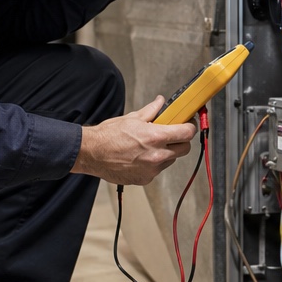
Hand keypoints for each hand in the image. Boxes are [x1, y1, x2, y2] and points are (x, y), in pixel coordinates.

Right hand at [71, 96, 197, 184]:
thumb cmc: (109, 135)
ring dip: (166, 153)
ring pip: (170, 160)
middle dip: (180, 141)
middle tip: (172, 134)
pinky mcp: (144, 179)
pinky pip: (157, 170)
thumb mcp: (132, 118)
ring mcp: (152, 170)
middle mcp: (157, 155)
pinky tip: (141, 156)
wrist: (92, 153)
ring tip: (150, 146)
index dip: (189, 127)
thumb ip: (151, 111)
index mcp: (156, 137)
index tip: (187, 124)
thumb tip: (161, 102)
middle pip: (184, 149)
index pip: (187, 133)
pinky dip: (153, 163)